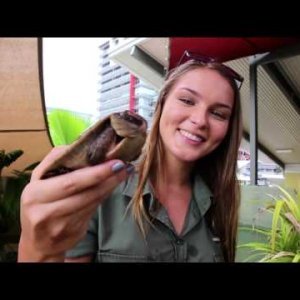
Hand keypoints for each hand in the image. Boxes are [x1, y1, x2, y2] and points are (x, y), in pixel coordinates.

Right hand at [18, 146, 132, 261]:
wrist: (37, 242)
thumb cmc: (39, 202)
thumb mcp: (39, 179)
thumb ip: (56, 160)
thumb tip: (81, 144)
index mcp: (36, 195)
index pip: (70, 182)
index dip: (95, 173)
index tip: (114, 162)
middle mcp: (46, 213)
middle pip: (85, 194)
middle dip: (108, 179)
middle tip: (124, 166)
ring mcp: (61, 226)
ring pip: (93, 203)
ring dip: (110, 187)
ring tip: (124, 173)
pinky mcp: (74, 234)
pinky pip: (93, 211)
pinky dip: (104, 197)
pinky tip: (112, 187)